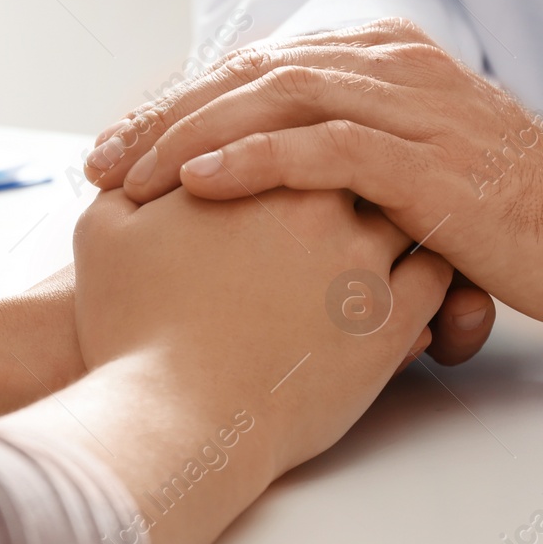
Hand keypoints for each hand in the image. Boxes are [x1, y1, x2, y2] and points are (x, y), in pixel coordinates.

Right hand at [9, 185, 451, 543]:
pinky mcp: (388, 325)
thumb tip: (135, 163)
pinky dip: (429, 278)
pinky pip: (438, 283)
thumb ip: (128, 183)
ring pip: (415, 216)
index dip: (313, 141)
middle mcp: (320, 204)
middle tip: (368, 189)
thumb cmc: (132, 329)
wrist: (169, 417)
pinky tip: (407, 290)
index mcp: (257, 168)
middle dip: (369, 172)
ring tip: (398, 236)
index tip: (312, 164)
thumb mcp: (104, 235)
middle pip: (370, 160)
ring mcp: (362, 264)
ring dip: (408, 220)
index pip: (309, 126)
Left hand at [81, 19, 542, 338]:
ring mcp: (414, 107)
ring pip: (276, 99)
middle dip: (163, 118)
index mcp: (382, 54)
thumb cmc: (499, 208)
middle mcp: (392, 63)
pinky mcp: (431, 163)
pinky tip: (195, 186)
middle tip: (99, 164)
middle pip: (250, 74)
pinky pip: (325, 150)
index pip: (255, 66)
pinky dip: (254, 162)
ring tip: (125, 178)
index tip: (117, 146)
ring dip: (188, 137)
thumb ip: (344, 143)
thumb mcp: (411, 158)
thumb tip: (258, 162)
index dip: (178, 103)